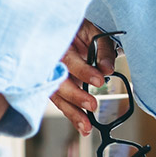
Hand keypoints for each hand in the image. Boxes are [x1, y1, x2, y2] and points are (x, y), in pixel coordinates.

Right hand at [49, 20, 118, 135]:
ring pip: (55, 95)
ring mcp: (48, 74)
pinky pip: (59, 100)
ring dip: (71, 112)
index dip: (83, 71)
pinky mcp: (51, 85)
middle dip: (74, 96)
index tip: (98, 81)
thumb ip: (103, 50)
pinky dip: (70, 113)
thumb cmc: (78, 31)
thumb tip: (107, 69)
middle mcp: (48, 61)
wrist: (60, 29)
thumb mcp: (93, 32)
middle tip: (92, 106)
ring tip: (86, 127)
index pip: (68, 60)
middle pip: (57, 81)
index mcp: (57, 44)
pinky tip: (81, 125)